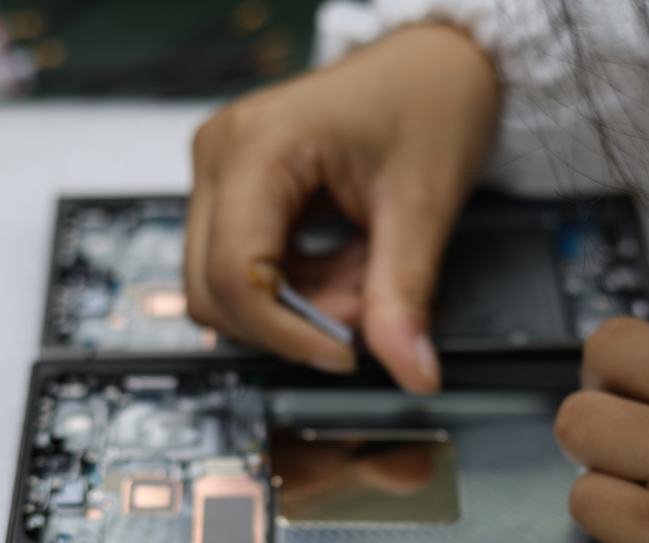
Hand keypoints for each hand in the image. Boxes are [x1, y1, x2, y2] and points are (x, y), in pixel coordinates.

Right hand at [185, 24, 499, 392]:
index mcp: (257, 147)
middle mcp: (220, 157)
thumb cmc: (426, 101)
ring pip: (227, 289)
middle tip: (366, 309)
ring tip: (365, 273)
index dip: (286, 332)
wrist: (433, 66)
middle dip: (291, 321)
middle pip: (215, 290)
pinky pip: (246, 271)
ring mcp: (221, 175)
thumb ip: (406, 295)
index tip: (345, 354)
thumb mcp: (424, 206)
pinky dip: (300, 288)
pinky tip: (348, 263)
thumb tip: (411, 371)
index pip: (235, 274)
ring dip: (298, 306)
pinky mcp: (235, 195)